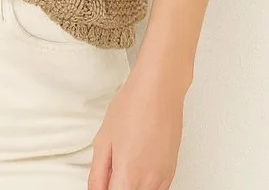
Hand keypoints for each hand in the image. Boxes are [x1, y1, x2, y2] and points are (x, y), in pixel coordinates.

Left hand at [87, 65, 185, 189]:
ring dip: (131, 186)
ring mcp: (163, 178)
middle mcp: (149, 181)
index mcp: (128, 175)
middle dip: (117, 187)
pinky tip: (136, 169)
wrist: (159, 89)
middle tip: (110, 173)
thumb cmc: (132, 106)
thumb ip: (97, 174)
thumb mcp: (103, 139)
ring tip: (122, 168)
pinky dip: (144, 186)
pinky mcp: (171, 171)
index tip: (102, 184)